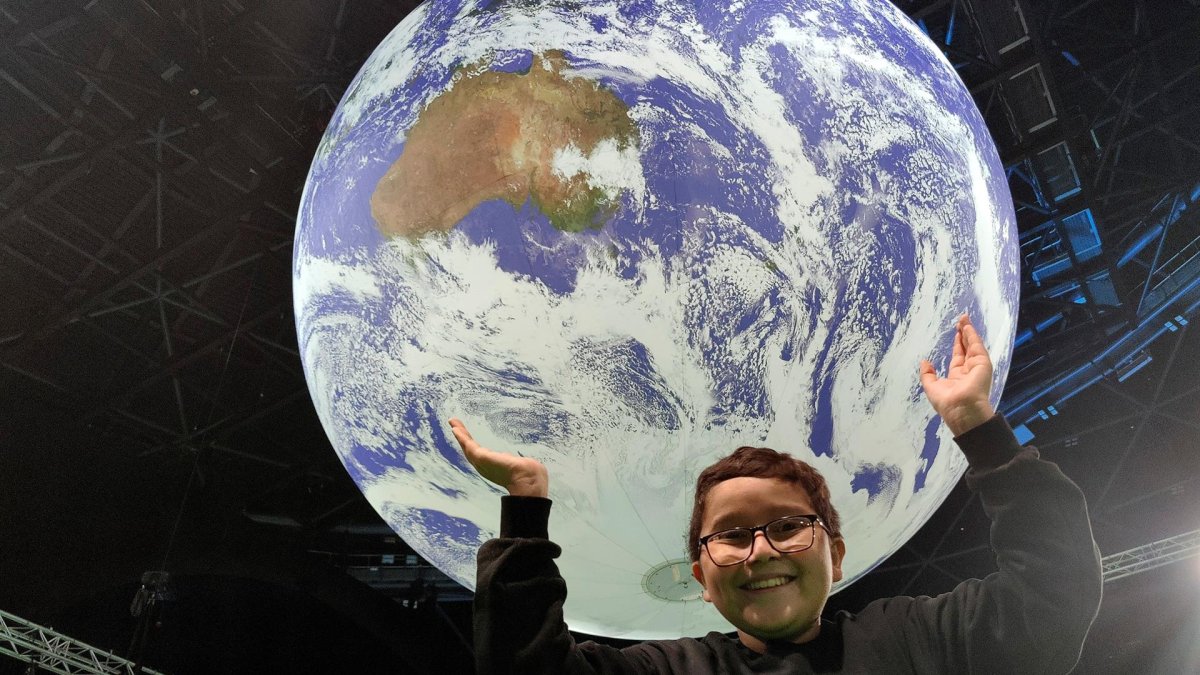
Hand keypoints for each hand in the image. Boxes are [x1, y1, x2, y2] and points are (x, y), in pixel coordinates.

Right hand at [449, 418, 548, 497]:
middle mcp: (484, 467)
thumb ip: (514, 462)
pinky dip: (461, 436)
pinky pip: (468, 444)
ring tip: (453, 422)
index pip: (480, 455)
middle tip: (455, 426)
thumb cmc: (530, 476)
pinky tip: (455, 428)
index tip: (468, 439)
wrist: (528, 480)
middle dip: (462, 438)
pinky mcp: (480, 457)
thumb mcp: (520, 466)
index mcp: (493, 469)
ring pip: (467, 446)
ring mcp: (481, 463)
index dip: (472, 447)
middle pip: (469, 450)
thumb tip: (516, 460)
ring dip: (460, 434)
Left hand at [919, 314, 994, 435]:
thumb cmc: (946, 402)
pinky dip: (972, 335)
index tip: (955, 332)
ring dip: (968, 331)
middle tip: (961, 320)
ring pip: (972, 345)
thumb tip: (924, 362)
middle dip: (963, 333)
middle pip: (966, 347)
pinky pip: (977, 346)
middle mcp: (969, 370)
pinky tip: (967, 326)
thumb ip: (927, 374)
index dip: (957, 344)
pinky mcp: (983, 364)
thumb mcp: (931, 387)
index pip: (958, 356)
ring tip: (964, 318)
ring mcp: (977, 366)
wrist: (961, 410)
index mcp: (958, 376)